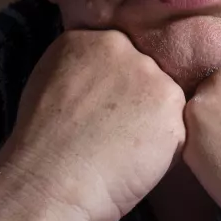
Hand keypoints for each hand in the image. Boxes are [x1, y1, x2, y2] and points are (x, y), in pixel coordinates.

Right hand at [0, 28, 186, 220]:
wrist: (51, 181)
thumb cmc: (42, 145)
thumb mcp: (49, 82)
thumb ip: (82, 68)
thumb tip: (101, 78)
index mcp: (91, 39)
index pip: (121, 54)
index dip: (116, 87)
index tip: (104, 110)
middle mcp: (124, 49)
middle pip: (146, 72)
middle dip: (138, 101)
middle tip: (114, 133)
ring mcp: (151, 76)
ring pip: (165, 100)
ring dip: (153, 124)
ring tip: (123, 150)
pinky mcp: (173, 109)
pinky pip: (178, 129)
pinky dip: (163, 150)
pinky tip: (135, 162)